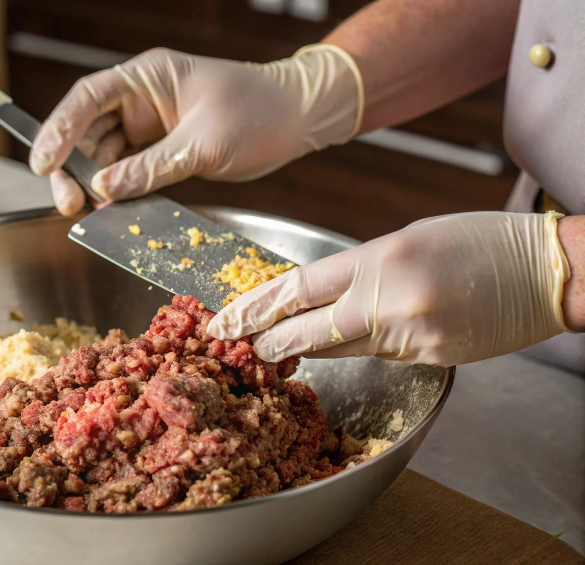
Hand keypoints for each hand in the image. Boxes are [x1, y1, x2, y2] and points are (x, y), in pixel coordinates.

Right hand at [29, 45, 362, 214]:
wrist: (298, 120)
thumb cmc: (260, 112)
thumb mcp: (204, 143)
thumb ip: (151, 167)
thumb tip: (103, 189)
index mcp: (148, 78)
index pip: (88, 99)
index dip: (59, 130)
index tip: (42, 164)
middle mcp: (142, 100)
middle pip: (87, 131)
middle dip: (72, 167)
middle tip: (68, 203)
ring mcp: (150, 126)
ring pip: (103, 156)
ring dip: (93, 184)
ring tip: (90, 212)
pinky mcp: (160, 150)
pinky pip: (127, 172)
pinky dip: (118, 192)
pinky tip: (112, 210)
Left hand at [206, 212, 573, 365]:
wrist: (549, 271)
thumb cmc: (481, 242)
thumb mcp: (410, 238)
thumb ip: (363, 268)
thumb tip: (324, 294)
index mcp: (377, 257)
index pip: (297, 289)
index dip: (255, 309)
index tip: (227, 320)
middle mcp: (388, 299)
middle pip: (308, 330)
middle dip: (269, 342)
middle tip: (240, 348)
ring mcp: (410, 334)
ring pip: (340, 348)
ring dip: (308, 350)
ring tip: (279, 351)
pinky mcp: (430, 359)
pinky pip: (382, 356)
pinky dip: (362, 349)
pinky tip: (354, 343)